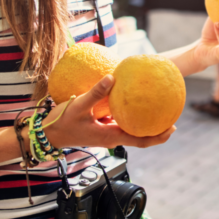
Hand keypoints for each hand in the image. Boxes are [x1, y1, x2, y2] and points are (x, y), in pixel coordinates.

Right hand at [43, 75, 175, 149]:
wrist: (46, 133)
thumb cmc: (62, 123)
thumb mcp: (79, 105)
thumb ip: (96, 92)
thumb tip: (112, 77)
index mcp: (110, 136)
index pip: (141, 141)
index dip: (158, 137)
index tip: (172, 128)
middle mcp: (111, 137)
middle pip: (140, 137)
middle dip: (157, 130)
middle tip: (171, 116)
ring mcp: (106, 134)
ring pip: (131, 130)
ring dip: (144, 123)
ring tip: (156, 108)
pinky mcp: (101, 128)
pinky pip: (120, 123)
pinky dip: (130, 116)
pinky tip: (132, 102)